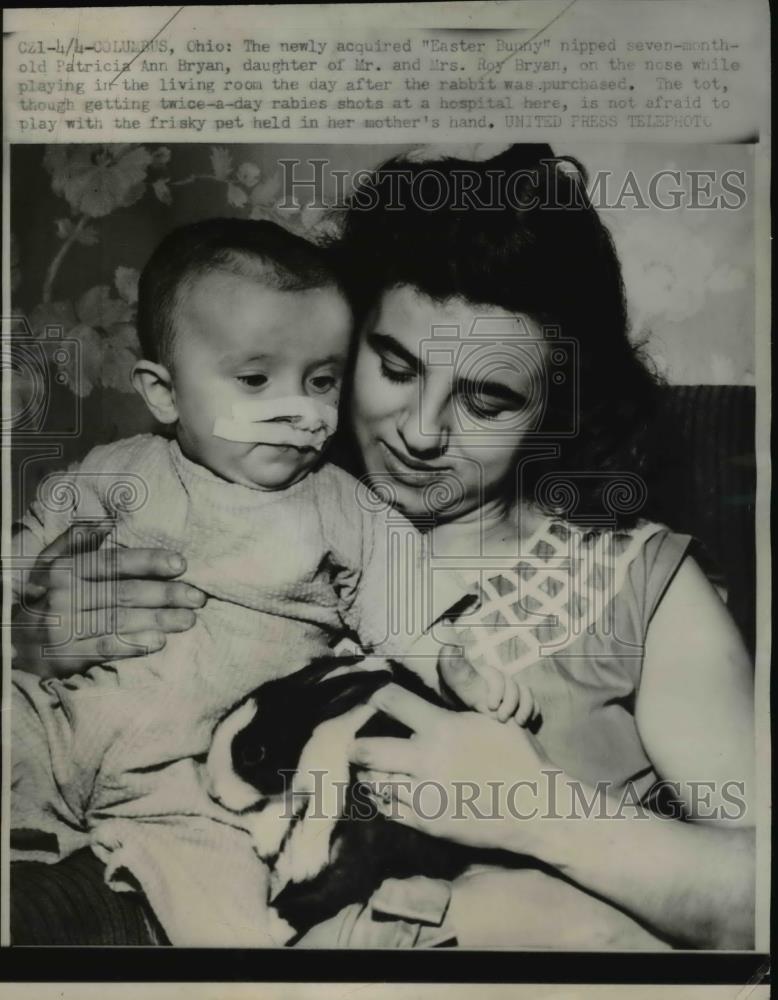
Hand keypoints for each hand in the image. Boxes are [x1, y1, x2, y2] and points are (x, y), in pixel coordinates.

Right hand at [11, 523, 204, 676]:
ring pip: (120, 619)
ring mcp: (65, 626)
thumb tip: (108, 520)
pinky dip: (134, 644)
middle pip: (123, 592)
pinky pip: (106, 647)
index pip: (113, 562)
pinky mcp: (68, 653)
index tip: (180, 563)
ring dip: (159, 620)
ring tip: (189, 619)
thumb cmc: (42, 595)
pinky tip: (160, 641)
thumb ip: (77, 540)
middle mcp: (65, 595)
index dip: (148, 561)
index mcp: (65, 569)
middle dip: (165, 594)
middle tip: (197, 597)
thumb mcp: (49, 563)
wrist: (10, 639)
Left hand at [350, 682, 555, 854]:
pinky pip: (388, 809)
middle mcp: (428, 760)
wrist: (537, 808)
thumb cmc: (517, 756)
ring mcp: (425, 795)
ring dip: (370, 774)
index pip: (392, 700)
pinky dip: (384, 799)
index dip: (375, 695)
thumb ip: (460, 694)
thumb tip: (445, 654)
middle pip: (367, 749)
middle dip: (356, 745)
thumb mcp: (490, 717)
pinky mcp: (427, 823)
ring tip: (372, 769)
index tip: (368, 697)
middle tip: (355, 743)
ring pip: (375, 782)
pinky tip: (391, 792)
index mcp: (442, 727)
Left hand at [438, 644, 537, 725]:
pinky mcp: (519, 706)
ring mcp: (511, 693)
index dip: (498, 690)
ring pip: (526, 694)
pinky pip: (533, 704)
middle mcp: (500, 682)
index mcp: (485, 675)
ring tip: (518, 723)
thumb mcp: (456, 685)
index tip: (491, 706)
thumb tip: (450, 646)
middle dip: (511, 702)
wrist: (463, 717)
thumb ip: (455, 668)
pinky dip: (532, 711)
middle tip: (500, 718)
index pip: (498, 677)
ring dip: (524, 707)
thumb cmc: (460, 698)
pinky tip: (525, 722)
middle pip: (514, 686)